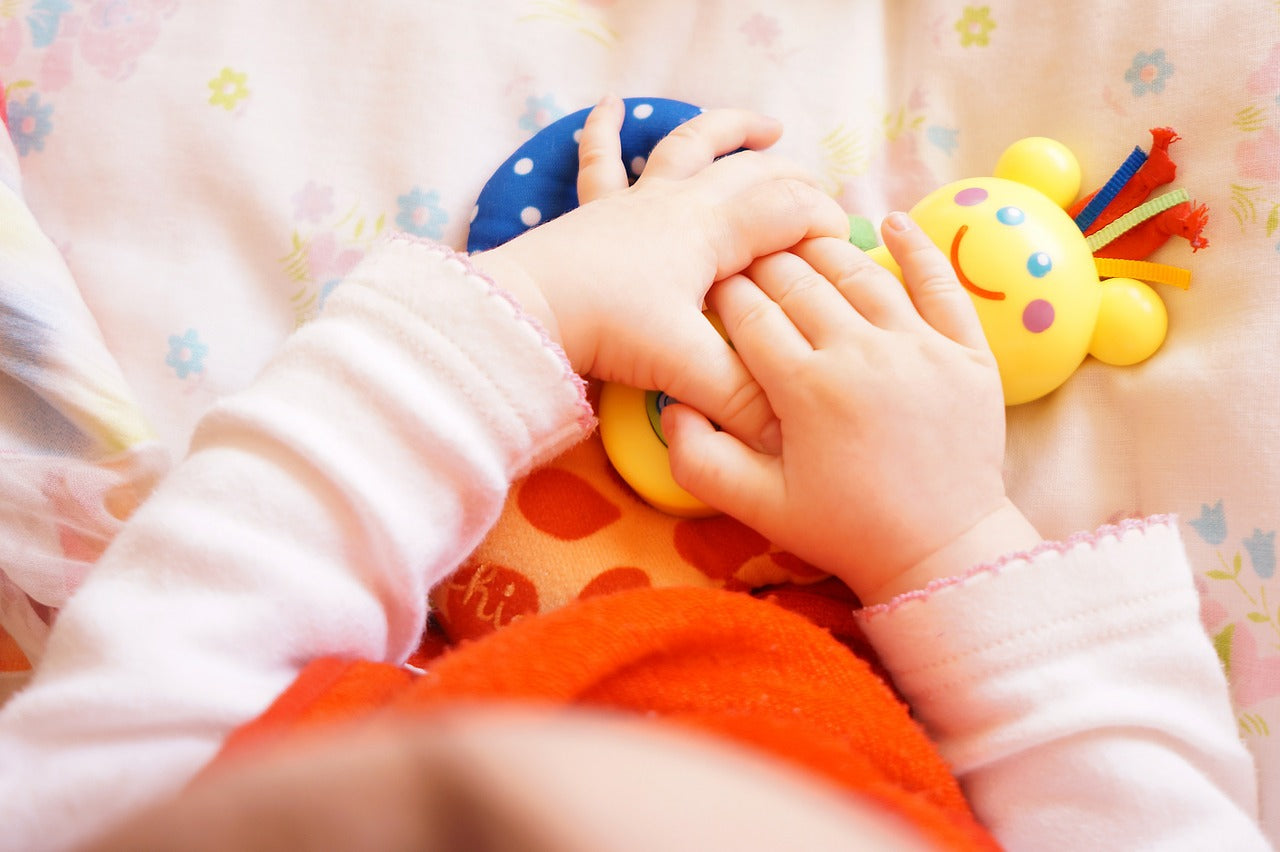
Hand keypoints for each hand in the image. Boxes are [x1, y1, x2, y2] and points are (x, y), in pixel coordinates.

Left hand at [472, 95, 849, 450]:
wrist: (527, 313)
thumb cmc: (610, 329)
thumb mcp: (687, 368)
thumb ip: (744, 398)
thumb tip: (792, 435)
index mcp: (713, 231)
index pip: (790, 211)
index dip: (827, 225)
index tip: (846, 255)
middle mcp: (681, 202)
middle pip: (753, 173)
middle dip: (797, 182)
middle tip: (822, 203)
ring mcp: (636, 200)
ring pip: (690, 146)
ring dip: (730, 131)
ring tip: (765, 126)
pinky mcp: (594, 211)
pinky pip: (601, 161)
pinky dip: (604, 131)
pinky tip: (609, 105)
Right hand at [661, 214, 1039, 604]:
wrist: (942, 551)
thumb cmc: (846, 531)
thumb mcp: (759, 508)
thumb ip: (700, 462)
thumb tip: (672, 407)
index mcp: (806, 389)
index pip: (750, 313)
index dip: (723, 291)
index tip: (710, 283)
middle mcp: (862, 354)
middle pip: (800, 283)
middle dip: (763, 264)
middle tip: (745, 258)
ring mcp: (920, 347)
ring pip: (860, 273)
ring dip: (823, 248)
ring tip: (796, 239)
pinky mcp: (967, 351)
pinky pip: (940, 283)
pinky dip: (915, 248)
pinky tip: (890, 222)